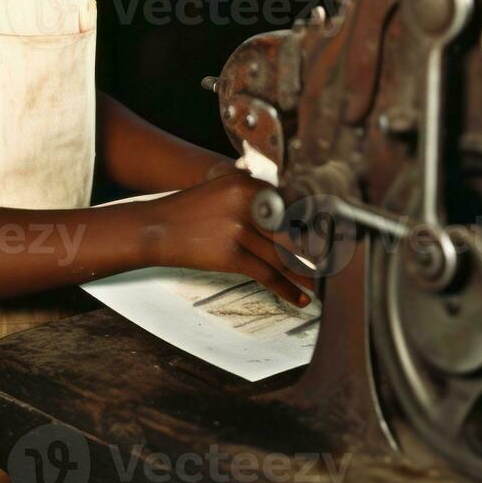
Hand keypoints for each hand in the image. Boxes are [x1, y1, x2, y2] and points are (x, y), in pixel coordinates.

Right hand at [143, 172, 315, 305]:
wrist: (156, 227)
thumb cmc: (189, 211)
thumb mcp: (222, 191)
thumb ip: (253, 197)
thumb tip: (287, 217)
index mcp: (248, 184)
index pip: (290, 205)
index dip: (307, 225)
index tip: (320, 236)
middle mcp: (248, 203)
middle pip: (290, 231)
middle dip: (310, 250)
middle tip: (325, 262)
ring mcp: (240, 229)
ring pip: (282, 255)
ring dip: (303, 273)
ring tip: (315, 283)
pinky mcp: (233, 255)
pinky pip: (268, 274)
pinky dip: (288, 288)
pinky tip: (300, 298)